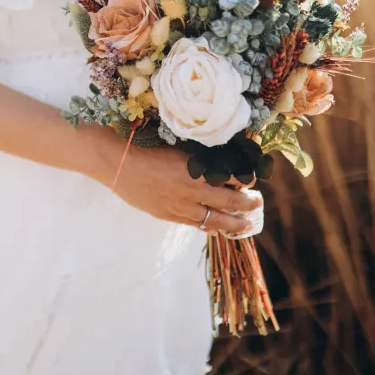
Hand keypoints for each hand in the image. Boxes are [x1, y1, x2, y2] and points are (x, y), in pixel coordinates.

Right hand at [85, 132, 262, 236]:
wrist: (116, 162)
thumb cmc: (144, 147)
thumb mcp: (177, 147)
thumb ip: (198, 158)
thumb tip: (220, 161)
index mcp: (196, 168)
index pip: (233, 178)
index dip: (247, 180)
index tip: (255, 180)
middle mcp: (192, 190)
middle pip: (230, 202)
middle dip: (248, 204)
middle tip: (258, 203)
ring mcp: (180, 206)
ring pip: (216, 220)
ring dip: (235, 222)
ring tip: (246, 224)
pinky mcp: (168, 215)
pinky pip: (195, 225)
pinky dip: (210, 227)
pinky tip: (217, 228)